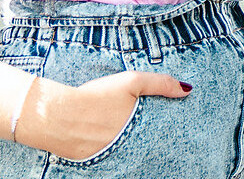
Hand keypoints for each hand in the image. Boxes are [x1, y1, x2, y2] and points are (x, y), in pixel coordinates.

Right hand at [18, 71, 190, 159]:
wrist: (55, 115)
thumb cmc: (94, 97)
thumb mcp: (130, 82)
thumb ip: (160, 84)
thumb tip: (187, 90)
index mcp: (139, 130)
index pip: (162, 138)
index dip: (169, 135)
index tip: (179, 135)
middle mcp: (128, 147)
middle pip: (146, 146)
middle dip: (151, 142)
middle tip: (155, 138)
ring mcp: (110, 155)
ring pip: (128, 152)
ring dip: (131, 146)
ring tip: (123, 135)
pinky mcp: (92, 161)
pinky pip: (108, 157)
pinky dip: (110, 149)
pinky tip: (105, 140)